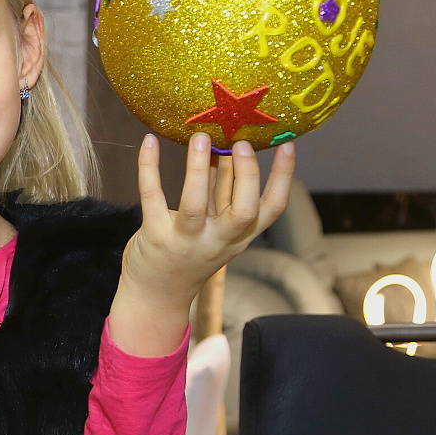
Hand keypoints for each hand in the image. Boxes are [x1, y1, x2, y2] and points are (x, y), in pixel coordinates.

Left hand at [109, 133, 294, 357]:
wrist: (155, 296)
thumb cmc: (186, 254)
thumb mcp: (213, 228)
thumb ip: (219, 192)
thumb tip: (225, 149)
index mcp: (238, 237)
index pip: (272, 209)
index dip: (283, 177)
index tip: (287, 144)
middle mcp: (217, 241)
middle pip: (244, 212)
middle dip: (247, 175)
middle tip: (242, 143)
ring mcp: (185, 241)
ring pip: (194, 205)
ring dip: (197, 168)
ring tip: (200, 138)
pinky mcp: (155, 236)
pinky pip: (152, 198)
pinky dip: (149, 168)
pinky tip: (148, 143)